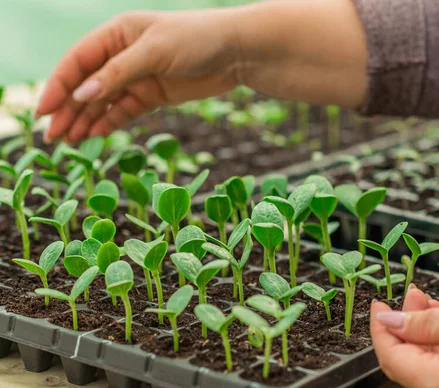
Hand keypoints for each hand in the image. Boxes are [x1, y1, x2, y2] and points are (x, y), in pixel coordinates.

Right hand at [36, 10, 240, 142]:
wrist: (237, 52)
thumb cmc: (196, 39)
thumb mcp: (153, 52)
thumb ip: (118, 73)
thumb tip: (82, 96)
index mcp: (116, 34)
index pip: (77, 62)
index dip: (58, 87)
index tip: (43, 112)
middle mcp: (122, 55)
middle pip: (87, 85)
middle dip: (68, 110)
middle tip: (52, 138)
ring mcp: (138, 77)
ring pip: (104, 102)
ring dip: (86, 121)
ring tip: (69, 143)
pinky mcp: (154, 95)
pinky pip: (125, 111)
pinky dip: (110, 123)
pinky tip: (95, 136)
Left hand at [371, 288, 438, 387]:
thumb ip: (422, 323)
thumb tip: (388, 322)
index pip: (392, 359)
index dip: (380, 330)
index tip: (379, 304)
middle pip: (412, 366)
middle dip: (406, 329)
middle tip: (413, 294)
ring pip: (433, 372)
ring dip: (427, 338)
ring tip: (432, 305)